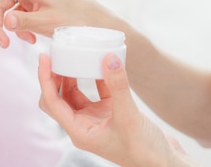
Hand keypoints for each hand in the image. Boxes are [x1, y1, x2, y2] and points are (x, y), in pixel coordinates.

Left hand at [38, 53, 200, 166]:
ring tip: (74, 55)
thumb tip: (108, 57)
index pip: (52, 102)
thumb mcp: (129, 116)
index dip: (45, 79)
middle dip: (54, 77)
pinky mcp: (111, 114)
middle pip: (58, 98)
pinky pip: (97, 91)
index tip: (44, 57)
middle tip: (57, 54)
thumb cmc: (144, 151)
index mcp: (79, 131)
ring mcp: (96, 119)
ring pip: (76, 94)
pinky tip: (101, 63)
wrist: (165, 163)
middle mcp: (83, 125)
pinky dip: (96, 77)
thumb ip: (117, 86)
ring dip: (73, 76)